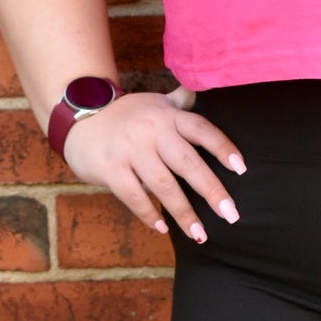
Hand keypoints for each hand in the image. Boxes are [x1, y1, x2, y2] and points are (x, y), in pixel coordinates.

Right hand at [61, 92, 245, 243]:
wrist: (79, 116)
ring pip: (163, 185)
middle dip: (212, 190)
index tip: (242, 169)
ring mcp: (130, 150)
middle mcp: (152, 131)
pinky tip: (163, 228)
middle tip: (231, 215)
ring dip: (184, 212)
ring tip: (200, 234)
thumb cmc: (127, 115)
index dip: (223, 148)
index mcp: (168, 116)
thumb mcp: (155, 103)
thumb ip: (181, 101)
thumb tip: (206, 86)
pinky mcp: (110, 168)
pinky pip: (134, 196)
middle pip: (188, 162)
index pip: (202, 130)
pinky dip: (149, 214)